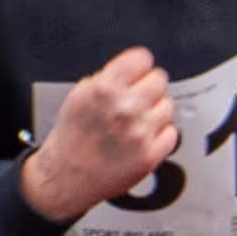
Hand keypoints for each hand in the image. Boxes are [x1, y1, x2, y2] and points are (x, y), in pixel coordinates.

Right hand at [22, 49, 178, 223]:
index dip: (139, 65)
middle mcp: (124, 108)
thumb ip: (105, 79)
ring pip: (168, 106)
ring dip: (155, 111)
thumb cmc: (70, 138)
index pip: (141, 58)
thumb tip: (131, 67)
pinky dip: (160, 134)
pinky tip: (141, 138)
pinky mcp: (151, 154)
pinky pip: (171, 132)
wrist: (65, 177)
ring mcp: (140, 132)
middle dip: (148, 87)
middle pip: (159, 79)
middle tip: (135, 100)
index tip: (138, 71)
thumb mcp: (78, 98)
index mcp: (103, 90)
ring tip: (135, 122)